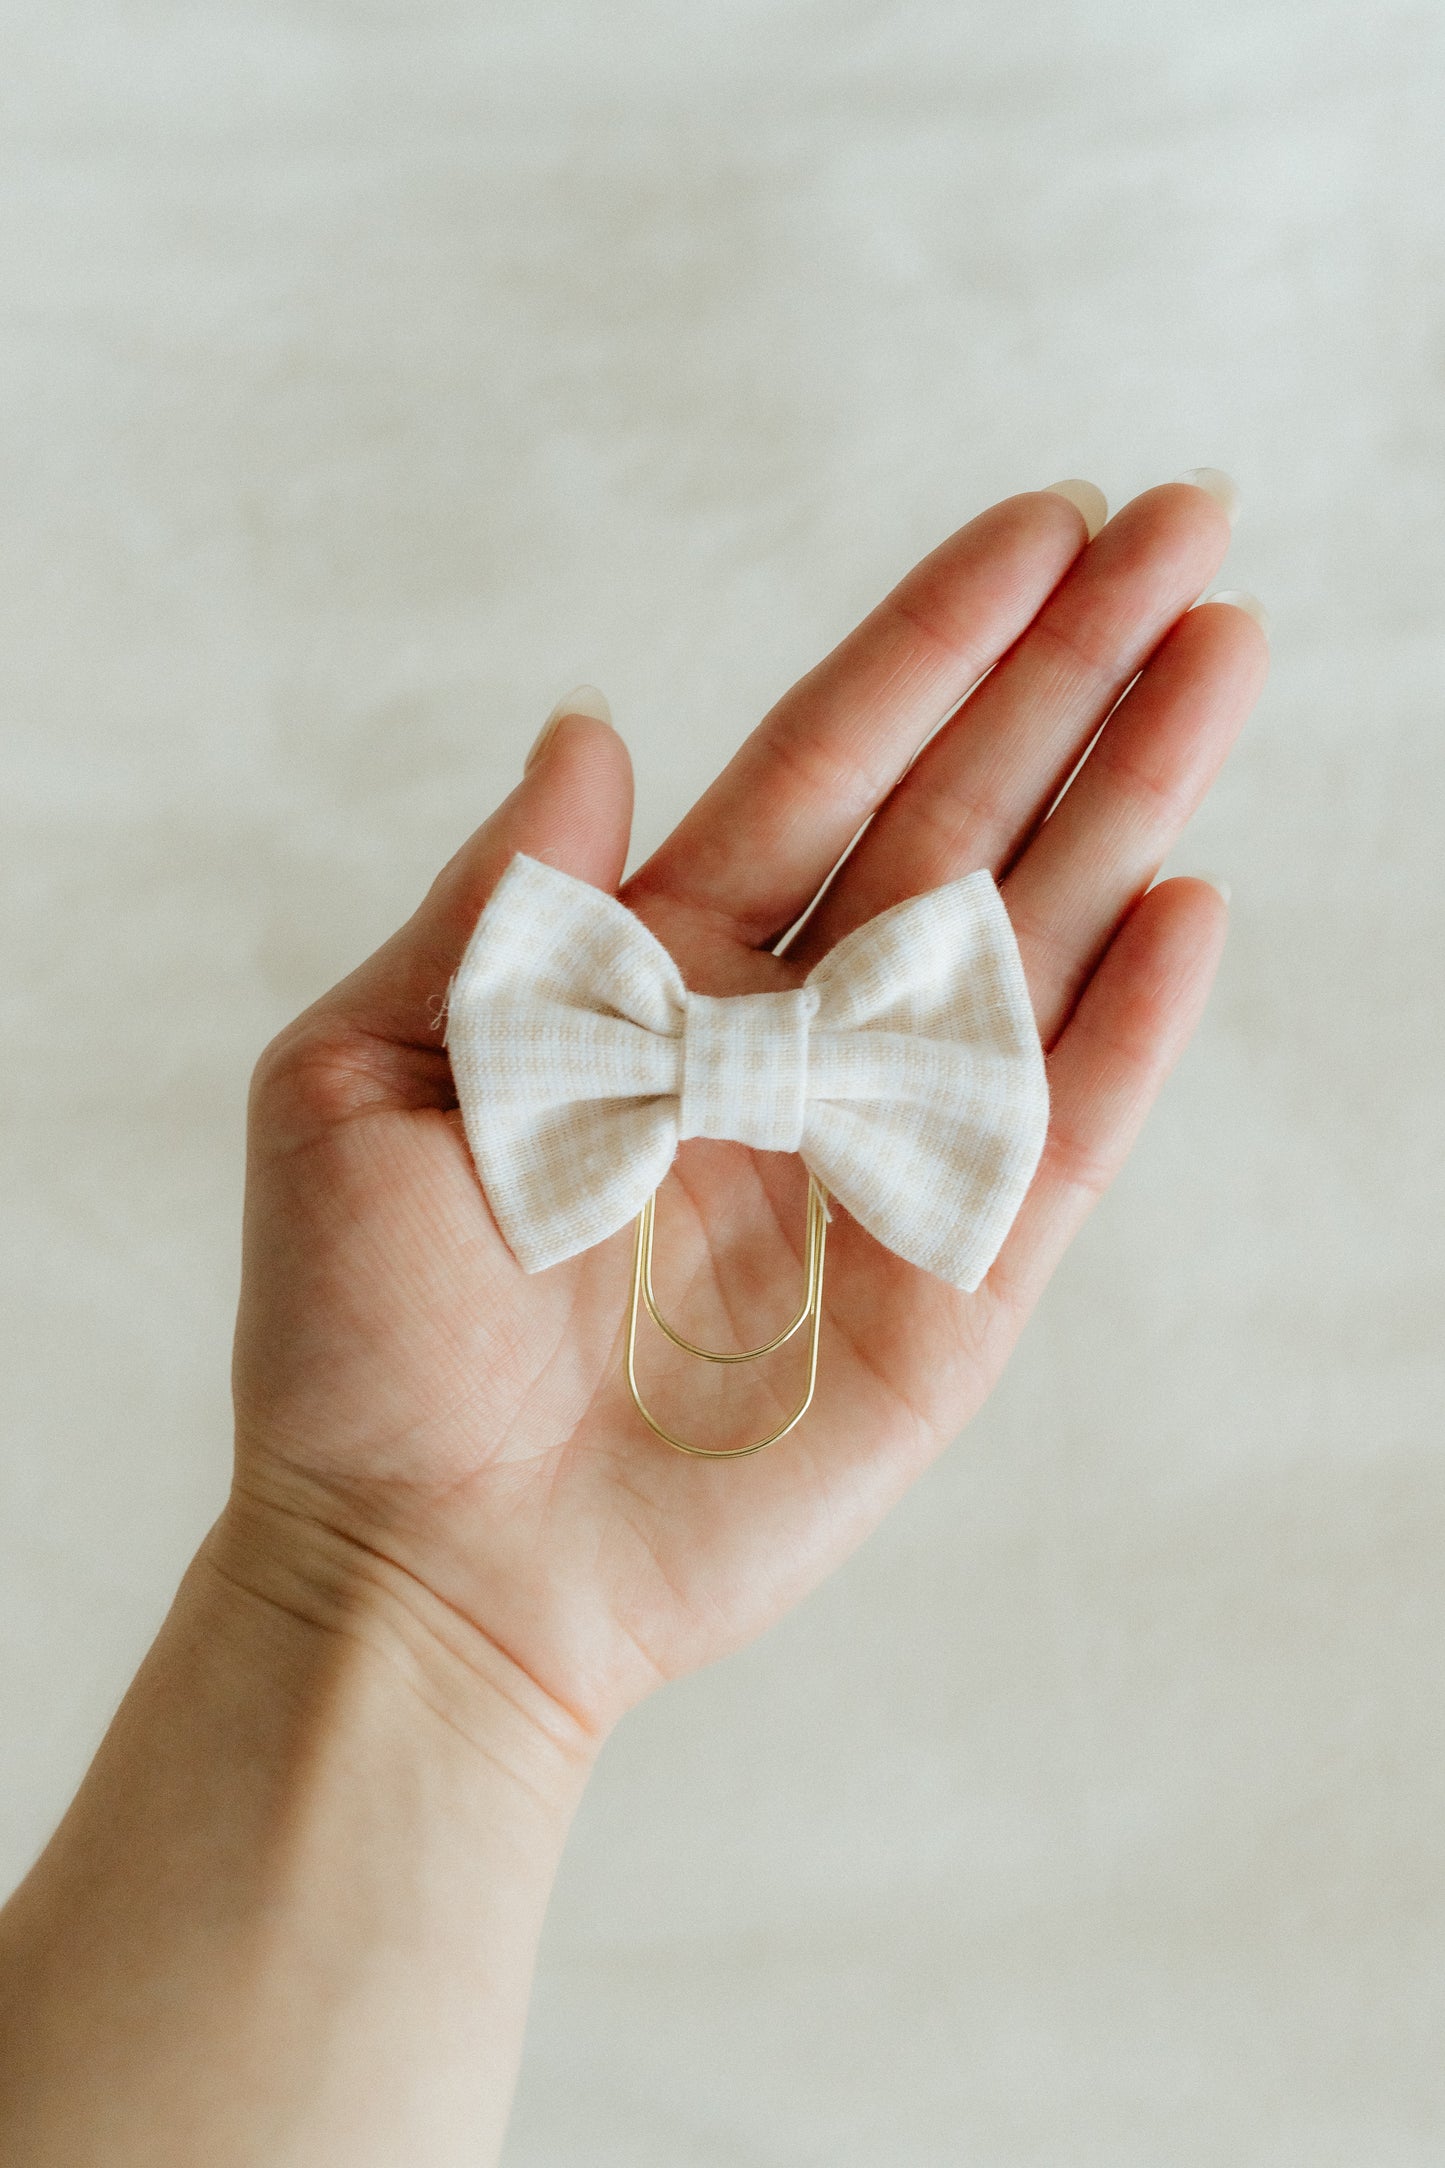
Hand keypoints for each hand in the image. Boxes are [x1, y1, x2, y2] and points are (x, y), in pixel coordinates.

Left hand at [224, 482, 1265, 1743]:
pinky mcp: (946, 1293)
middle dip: (1073, 676)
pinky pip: (1052, 1139)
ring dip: (1131, 801)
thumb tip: (590, 732)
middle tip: (1188, 526)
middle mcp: (785, 1043)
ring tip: (1223, 655)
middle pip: (959, 820)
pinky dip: (1124, 1028)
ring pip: (1029, 944)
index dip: (932, 645)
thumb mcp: (361, 1087)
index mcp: (655, 975)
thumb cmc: (365, 1342)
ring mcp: (878, 1160)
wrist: (428, 1575)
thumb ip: (496, 911)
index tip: (1043, 526)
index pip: (823, 768)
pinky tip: (1184, 903)